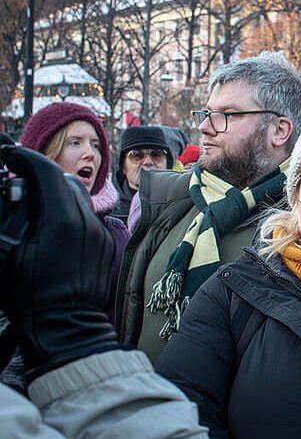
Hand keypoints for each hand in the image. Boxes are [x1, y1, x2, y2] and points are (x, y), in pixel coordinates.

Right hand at [0, 145, 119, 380]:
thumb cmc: (31, 298)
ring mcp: (100, 234)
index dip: (27, 159)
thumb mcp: (8, 255)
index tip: (12, 156)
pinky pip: (90, 220)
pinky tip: (55, 229)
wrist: (67, 328)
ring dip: (58, 196)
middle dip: (43, 176)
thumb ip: (12, 220)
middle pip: (66, 182)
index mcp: (60, 220)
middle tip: (21, 181)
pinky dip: (72, 216)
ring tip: (36, 206)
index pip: (47, 172)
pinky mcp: (107, 246)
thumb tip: (12, 195)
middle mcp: (86, 221)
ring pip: (81, 200)